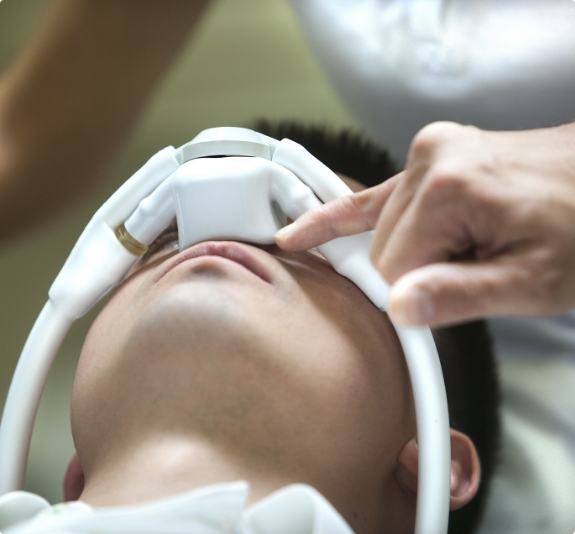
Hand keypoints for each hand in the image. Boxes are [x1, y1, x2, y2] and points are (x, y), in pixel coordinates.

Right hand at [274, 121, 574, 326]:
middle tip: (471, 271)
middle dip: (416, 272)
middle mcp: (431, 159)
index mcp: (451, 190)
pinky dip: (338, 217)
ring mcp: (428, 151)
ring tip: (465, 247)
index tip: (449, 303)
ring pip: (379, 229)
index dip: (418, 295)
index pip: (393, 269)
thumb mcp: (534, 281)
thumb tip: (398, 308)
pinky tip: (299, 234)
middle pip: (382, 248)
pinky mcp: (429, 153)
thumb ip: (461, 295)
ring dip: (409, 252)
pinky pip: (371, 195)